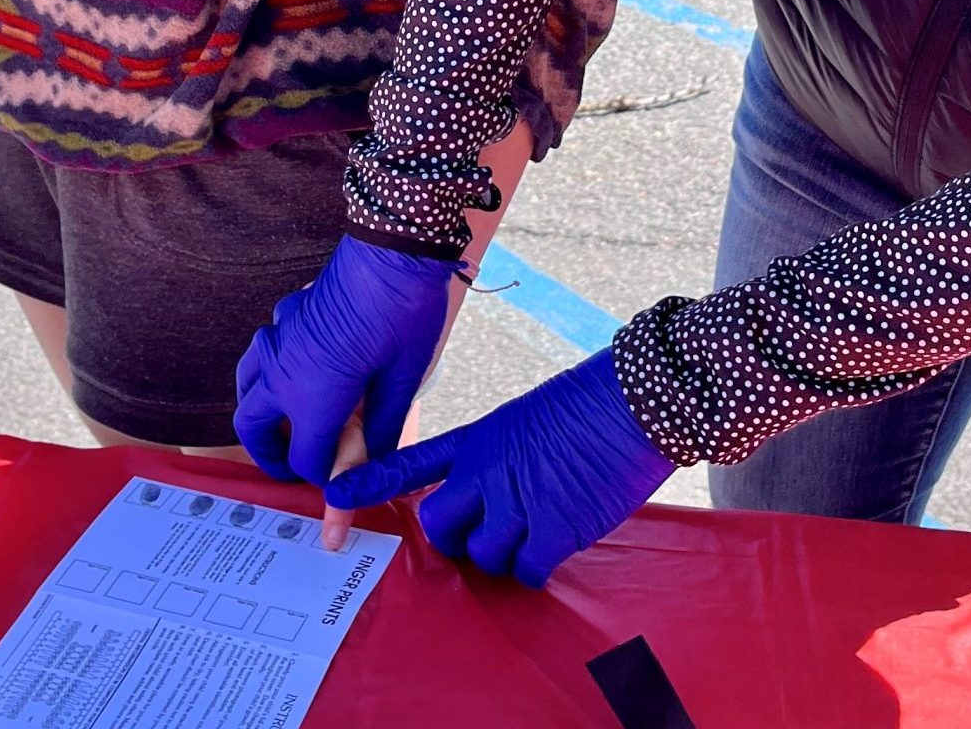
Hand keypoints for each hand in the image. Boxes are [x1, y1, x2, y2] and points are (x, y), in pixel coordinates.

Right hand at [234, 236, 459, 485]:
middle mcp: (283, 371)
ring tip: (288, 422)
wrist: (393, 246)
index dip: (325, 475)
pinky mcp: (286, 314)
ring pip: (247, 385)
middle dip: (269, 454)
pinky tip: (305, 367)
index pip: (305, 459)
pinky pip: (266, 350)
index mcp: (312, 398)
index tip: (346, 479)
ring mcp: (278, 338)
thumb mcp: (403, 380)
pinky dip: (274, 369)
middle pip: (252, 426)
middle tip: (294, 465)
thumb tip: (376, 458)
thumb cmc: (404, 314)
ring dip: (260, 411)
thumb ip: (384, 428)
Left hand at [325, 349, 673, 586]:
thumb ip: (503, 451)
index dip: (371, 479)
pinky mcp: (553, 529)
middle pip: (439, 525)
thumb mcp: (530, 416)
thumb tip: (500, 485)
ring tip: (530, 537)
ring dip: (502, 556)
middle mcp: (488, 470)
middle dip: (455, 538)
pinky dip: (536, 570)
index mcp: (480, 437)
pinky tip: (552, 550)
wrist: (636, 399)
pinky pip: (526, 571)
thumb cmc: (592, 400)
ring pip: (482, 555)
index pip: (412, 461)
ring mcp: (518, 501)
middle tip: (480, 536)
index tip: (334, 491)